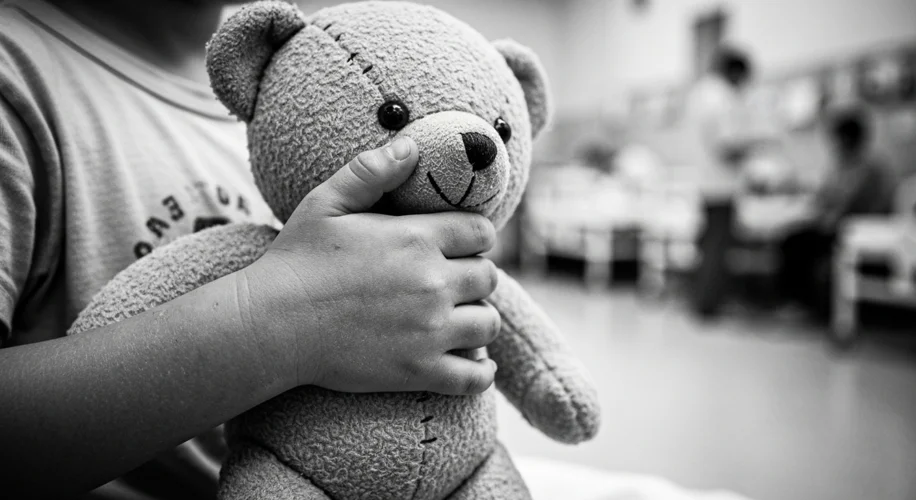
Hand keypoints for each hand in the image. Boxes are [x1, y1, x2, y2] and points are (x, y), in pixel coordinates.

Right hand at [239, 137, 499, 394]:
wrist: (270, 325)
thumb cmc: (295, 261)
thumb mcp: (327, 203)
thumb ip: (371, 170)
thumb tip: (412, 144)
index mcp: (416, 238)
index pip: (482, 233)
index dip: (476, 238)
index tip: (460, 246)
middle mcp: (433, 283)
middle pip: (489, 278)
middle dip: (476, 277)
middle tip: (455, 283)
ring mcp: (430, 330)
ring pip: (488, 324)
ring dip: (478, 320)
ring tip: (459, 320)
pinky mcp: (420, 371)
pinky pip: (475, 378)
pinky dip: (481, 373)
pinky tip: (474, 364)